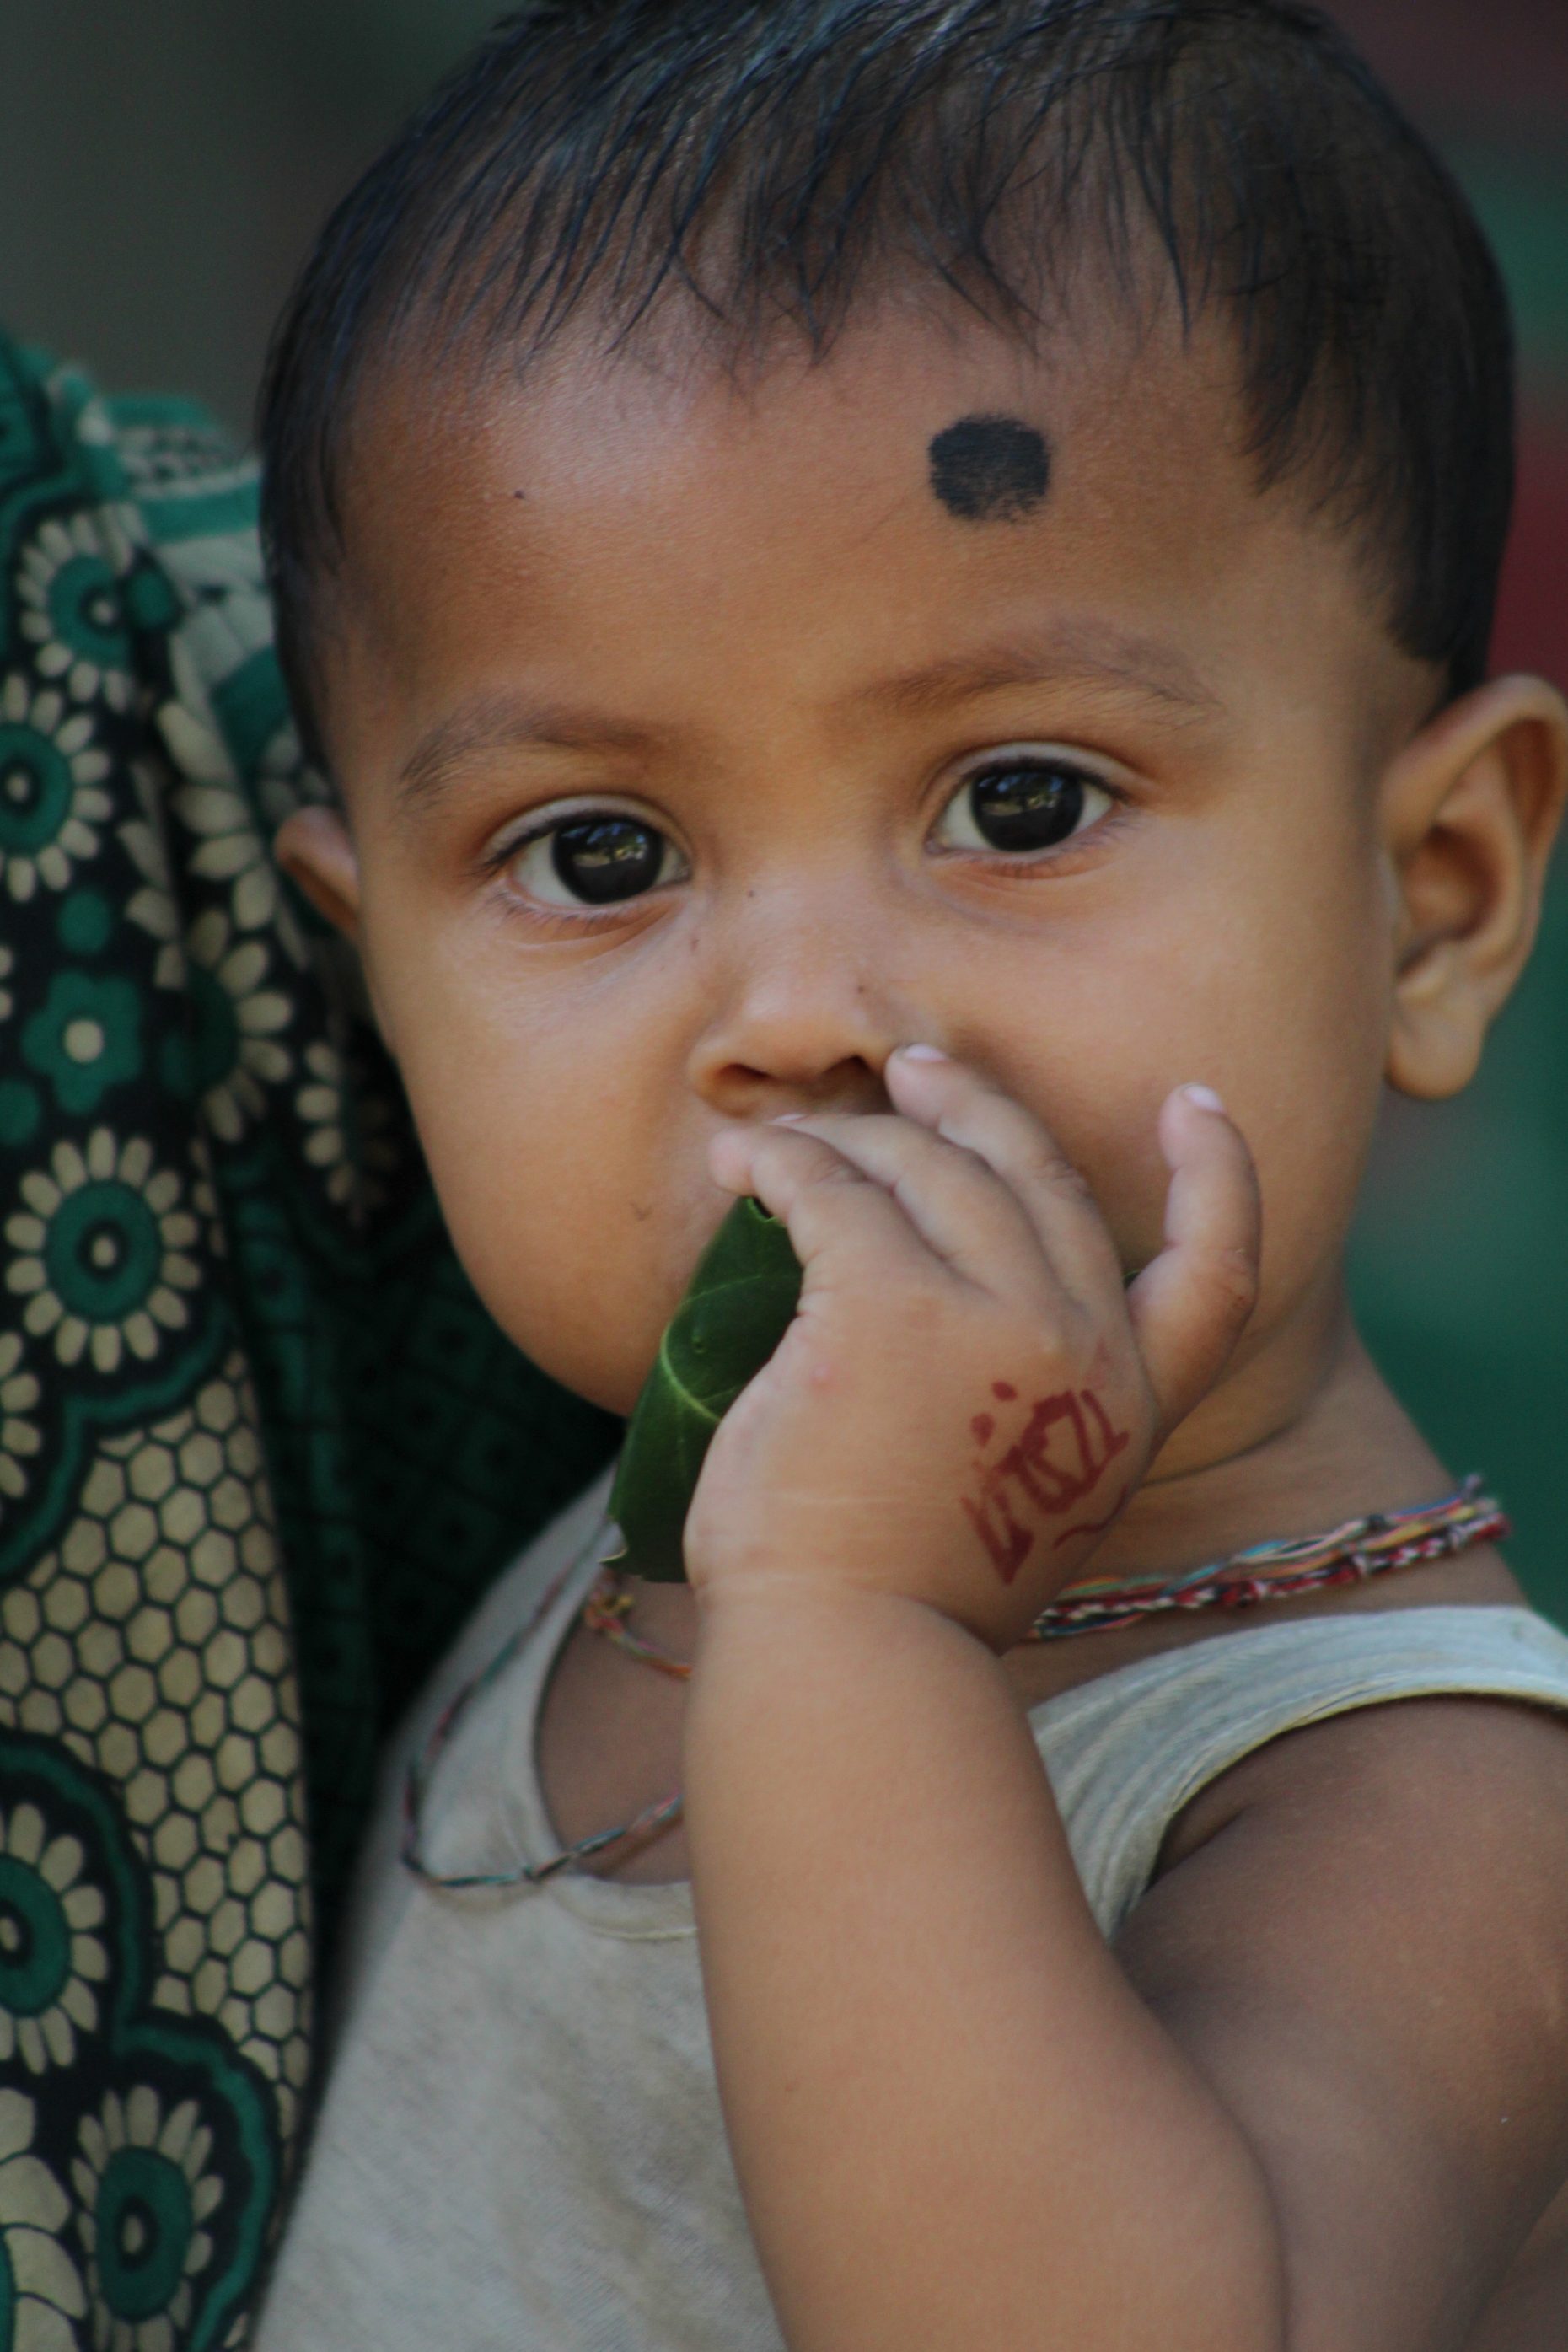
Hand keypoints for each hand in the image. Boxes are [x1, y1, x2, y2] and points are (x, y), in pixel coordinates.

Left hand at [686, 1051, 1259, 1647]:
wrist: (849, 1659)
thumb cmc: (901, 1608)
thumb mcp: (1020, 1511)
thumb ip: (1028, 1420)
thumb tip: (955, 1339)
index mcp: (1129, 1408)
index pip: (1217, 1273)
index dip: (1218, 1179)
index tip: (1193, 1102)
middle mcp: (1081, 1350)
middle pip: (1040, 1178)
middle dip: (974, 1106)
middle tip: (911, 1071)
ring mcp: (993, 1321)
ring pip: (929, 1169)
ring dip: (856, 1134)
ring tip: (788, 1137)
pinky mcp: (885, 1305)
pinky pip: (829, 1190)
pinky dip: (781, 1163)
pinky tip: (741, 1168)